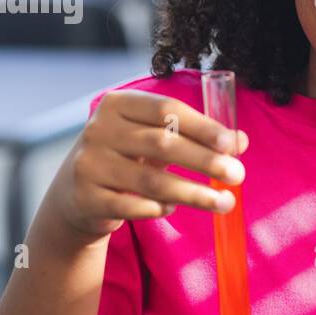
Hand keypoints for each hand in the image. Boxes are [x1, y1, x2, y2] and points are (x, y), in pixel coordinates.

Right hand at [53, 89, 249, 241]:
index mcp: (118, 104)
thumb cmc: (127, 158)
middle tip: (238, 175)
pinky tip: (172, 209)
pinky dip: (159, 209)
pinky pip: (133, 207)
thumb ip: (196, 136)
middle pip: (162, 144)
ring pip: (151, 181)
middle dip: (205, 160)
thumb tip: (240, 141)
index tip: (233, 144)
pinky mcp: (86, 198)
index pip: (166, 110)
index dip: (203, 126)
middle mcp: (99, 130)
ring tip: (224, 202)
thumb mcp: (156, 140)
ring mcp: (89, 164)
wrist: (75, 195)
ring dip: (194, 193)